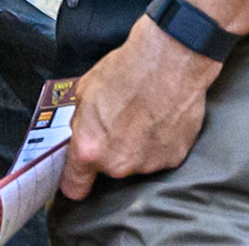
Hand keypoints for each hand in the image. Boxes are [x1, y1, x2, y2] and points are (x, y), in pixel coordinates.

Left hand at [58, 15, 220, 198]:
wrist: (168, 61)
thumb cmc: (125, 70)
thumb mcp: (83, 92)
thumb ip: (79, 123)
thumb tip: (76, 134)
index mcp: (90, 149)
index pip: (74, 187)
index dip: (74, 179)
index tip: (77, 173)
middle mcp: (119, 164)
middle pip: (108, 170)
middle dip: (108, 151)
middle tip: (115, 122)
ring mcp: (149, 164)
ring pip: (134, 163)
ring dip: (135, 146)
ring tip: (139, 115)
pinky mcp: (174, 158)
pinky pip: (158, 156)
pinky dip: (157, 142)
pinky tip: (157, 117)